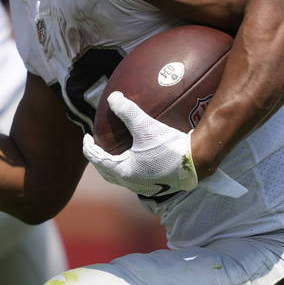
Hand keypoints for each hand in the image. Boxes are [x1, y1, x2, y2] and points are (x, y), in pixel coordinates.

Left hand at [81, 91, 198, 197]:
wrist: (197, 162)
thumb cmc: (170, 146)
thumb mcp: (146, 126)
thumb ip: (127, 111)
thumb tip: (112, 97)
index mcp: (124, 171)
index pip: (97, 160)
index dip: (88, 148)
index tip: (86, 138)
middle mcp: (132, 183)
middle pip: (108, 173)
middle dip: (100, 161)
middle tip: (98, 148)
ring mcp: (146, 186)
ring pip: (123, 178)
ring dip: (116, 167)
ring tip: (118, 154)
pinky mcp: (159, 185)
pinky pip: (138, 178)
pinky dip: (132, 168)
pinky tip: (141, 159)